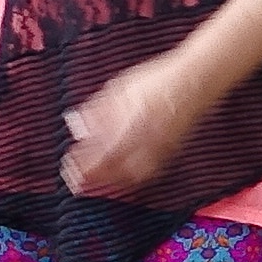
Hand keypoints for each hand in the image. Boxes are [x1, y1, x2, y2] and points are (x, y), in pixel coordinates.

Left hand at [59, 57, 202, 198]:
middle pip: (113, 169)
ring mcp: (159, 148)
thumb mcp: (119, 88)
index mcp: (129, 124)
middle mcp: (144, 141)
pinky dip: (132, 178)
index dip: (81, 164)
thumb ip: (97, 110)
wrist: (194, 80)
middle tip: (76, 180)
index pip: (99, 153)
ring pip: (131, 175)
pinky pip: (149, 171)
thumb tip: (76, 126)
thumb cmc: (156, 80)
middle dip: (92, 178)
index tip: (67, 168)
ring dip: (111, 181)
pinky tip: (123, 176)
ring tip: (96, 181)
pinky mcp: (171, 150)